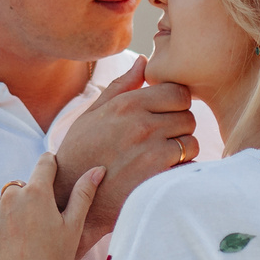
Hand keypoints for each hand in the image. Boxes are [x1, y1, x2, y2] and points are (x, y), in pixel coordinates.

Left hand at [0, 154, 102, 259]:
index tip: (53, 177)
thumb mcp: (73, 228)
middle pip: (21, 187)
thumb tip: (97, 169)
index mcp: (37, 192)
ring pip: (1, 203)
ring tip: (19, 242)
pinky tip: (3, 248)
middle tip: (37, 229)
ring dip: (9, 214)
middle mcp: (10, 195)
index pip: (45, 163)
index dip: (50, 168)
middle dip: (28, 200)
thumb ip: (83, 194)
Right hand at [53, 58, 197, 241]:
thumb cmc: (79, 153)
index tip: (165, 116)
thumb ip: (121, 86)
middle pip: (188, 117)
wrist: (68, 197)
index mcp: (128, 105)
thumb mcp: (92, 115)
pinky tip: (162, 175)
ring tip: (161, 159)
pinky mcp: (158, 178)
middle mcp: (143, 125)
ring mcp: (152, 152)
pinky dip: (181, 171)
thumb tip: (144, 61)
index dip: (175, 104)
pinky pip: (188, 167)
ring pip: (191, 143)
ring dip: (182, 151)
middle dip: (179, 127)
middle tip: (162, 140)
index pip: (178, 92)